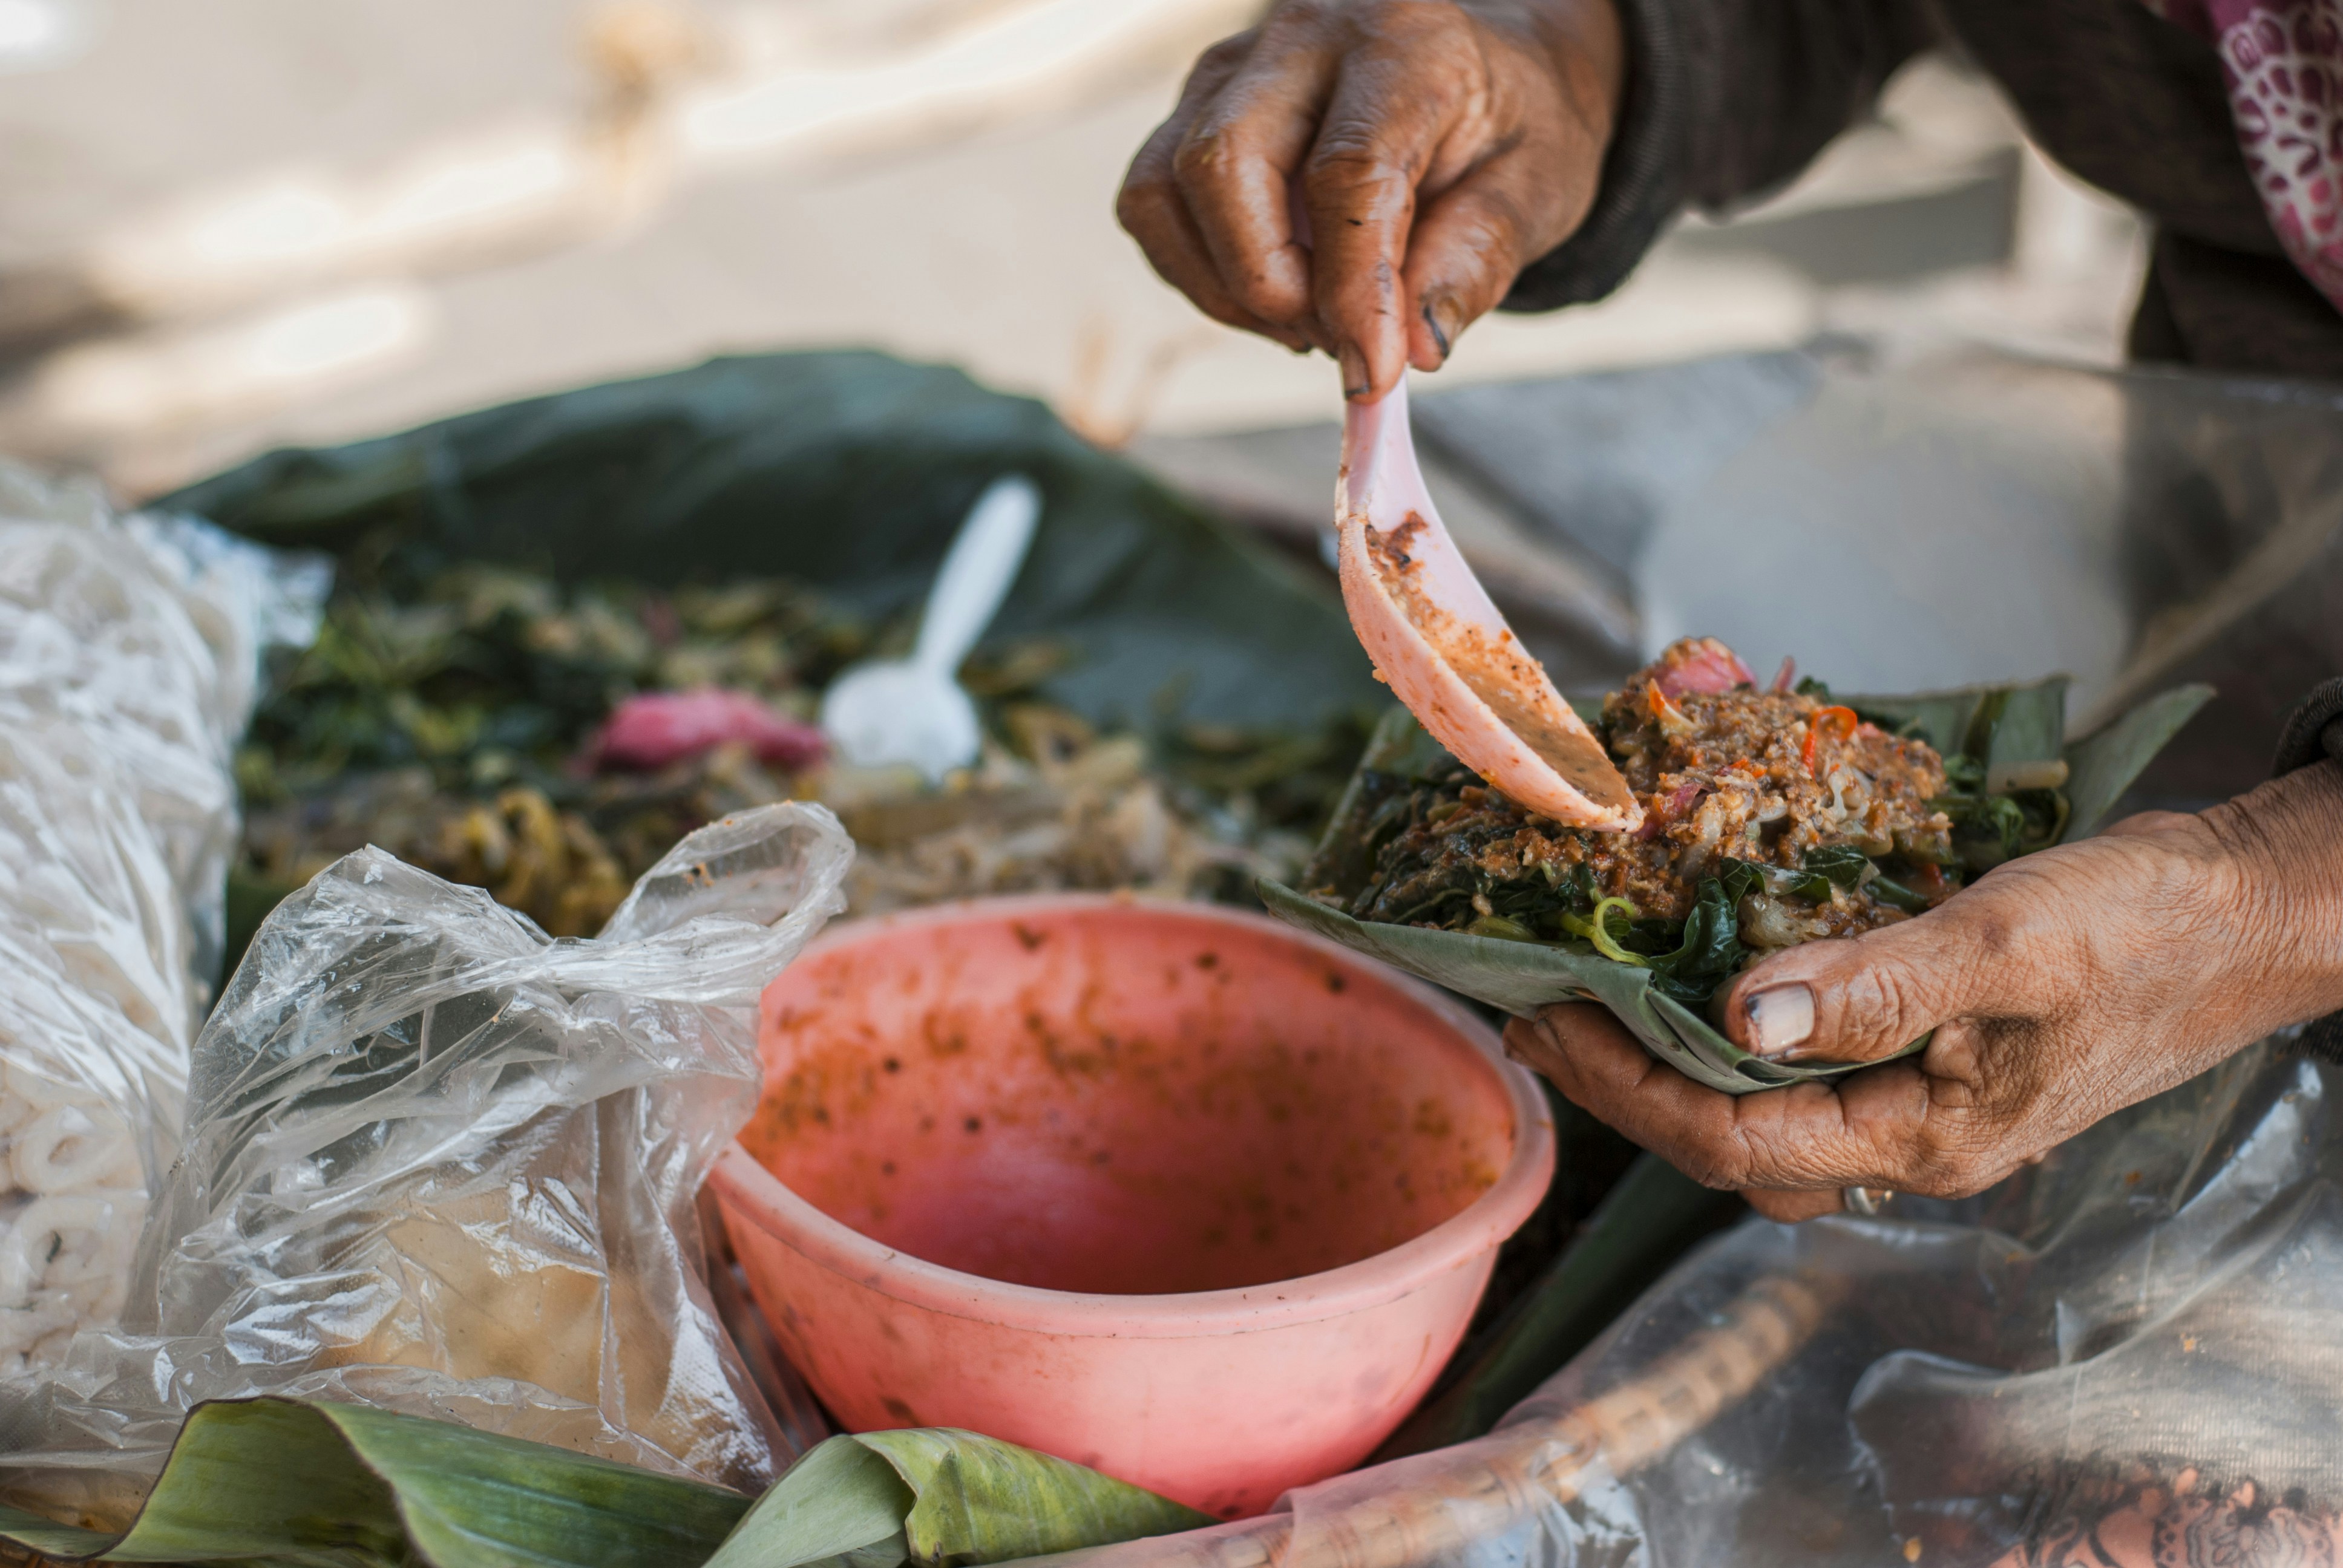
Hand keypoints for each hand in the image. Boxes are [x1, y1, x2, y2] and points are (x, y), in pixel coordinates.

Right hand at [1115, 0, 1622, 399]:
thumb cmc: (1509, 130)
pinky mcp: (1192, 107)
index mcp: (1404, 40)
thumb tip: (1413, 349)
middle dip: (1269, 284)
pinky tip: (1275, 290)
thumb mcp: (1536, 189)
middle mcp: (1301, 36)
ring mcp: (1231, 67)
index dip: (1354, 289)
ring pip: (1166, 189)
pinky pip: (1153, 205)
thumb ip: (1476, 260)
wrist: (1480, 75)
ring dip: (1226, 288)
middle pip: (1223, 165)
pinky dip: (1201, 273)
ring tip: (1309, 317)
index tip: (1375, 373)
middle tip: (1337, 338)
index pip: (1347, 171)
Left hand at [1507, 764, 2342, 1221]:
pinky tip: (1695, 968)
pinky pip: (1806, 1055)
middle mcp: (1908, 1133)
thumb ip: (1878, 986)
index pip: (1730, 1137)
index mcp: (1924, 1138)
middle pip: (1728, 1135)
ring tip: (1589, 994)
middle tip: (1536, 1012)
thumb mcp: (2011, 946)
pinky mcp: (1930, 1044)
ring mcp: (1920, 1094)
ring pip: (1762, 1101)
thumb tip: (1741, 1015)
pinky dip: (1736, 1018)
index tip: (1544, 1019)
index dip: (1624, 1084)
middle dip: (1623, 1081)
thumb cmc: (2151, 927)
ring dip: (1670, 1053)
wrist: (2251, 908)